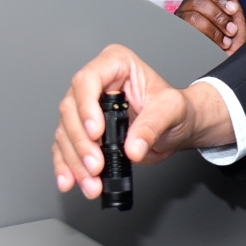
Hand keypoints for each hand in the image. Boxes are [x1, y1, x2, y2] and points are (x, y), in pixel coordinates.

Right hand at [53, 43, 237, 198]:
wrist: (179, 127)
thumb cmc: (176, 108)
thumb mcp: (172, 110)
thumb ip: (153, 125)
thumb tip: (133, 147)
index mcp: (115, 64)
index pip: (88, 80)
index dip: (87, 107)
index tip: (96, 133)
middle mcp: (95, 83)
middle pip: (71, 109)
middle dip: (81, 142)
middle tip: (96, 165)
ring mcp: (85, 107)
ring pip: (66, 132)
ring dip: (74, 161)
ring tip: (90, 181)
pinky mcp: (82, 130)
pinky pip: (66, 147)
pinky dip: (67, 166)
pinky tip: (70, 181)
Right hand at [177, 0, 245, 52]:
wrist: (234, 66)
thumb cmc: (233, 43)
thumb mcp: (234, 13)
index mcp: (200, 4)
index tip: (233, 9)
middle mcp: (187, 14)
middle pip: (196, 1)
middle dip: (219, 15)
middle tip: (231, 28)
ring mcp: (181, 28)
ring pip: (193, 16)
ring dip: (215, 28)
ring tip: (226, 39)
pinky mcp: (180, 40)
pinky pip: (190, 32)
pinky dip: (209, 38)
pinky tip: (218, 46)